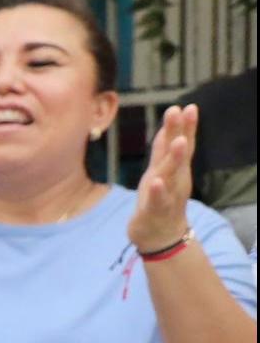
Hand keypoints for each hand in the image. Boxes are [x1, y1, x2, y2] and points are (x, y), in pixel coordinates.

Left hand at [130, 104, 198, 251]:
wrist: (162, 236)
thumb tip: (168, 127)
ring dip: (175, 158)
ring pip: (172, 175)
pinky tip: (156, 182)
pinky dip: (157, 191)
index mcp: (176, 169)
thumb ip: (163, 151)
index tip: (187, 105)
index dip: (184, 126)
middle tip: (184, 111)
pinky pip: (157, 201)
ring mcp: (167, 195)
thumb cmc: (160, 200)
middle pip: (180, 154)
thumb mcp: (160, 172)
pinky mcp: (155, 211)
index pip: (182, 143)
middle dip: (182, 132)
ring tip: (178, 141)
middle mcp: (176, 180)